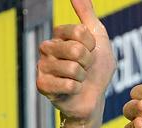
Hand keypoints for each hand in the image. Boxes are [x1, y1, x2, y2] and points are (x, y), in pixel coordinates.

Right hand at [36, 0, 114, 120]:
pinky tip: (72, 90)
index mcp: (59, 35)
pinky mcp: (42, 85)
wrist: (94, 98)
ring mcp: (42, 66)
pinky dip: (76, 89)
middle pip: (75, 49)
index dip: (92, 45)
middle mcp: (47, 48)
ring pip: (72, 68)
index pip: (79, 31)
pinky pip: (67, 84)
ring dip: (83, 77)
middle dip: (88, 62)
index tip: (91, 51)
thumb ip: (88, 15)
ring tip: (79, 79)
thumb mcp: (98, 38)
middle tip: (85, 68)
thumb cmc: (97, 69)